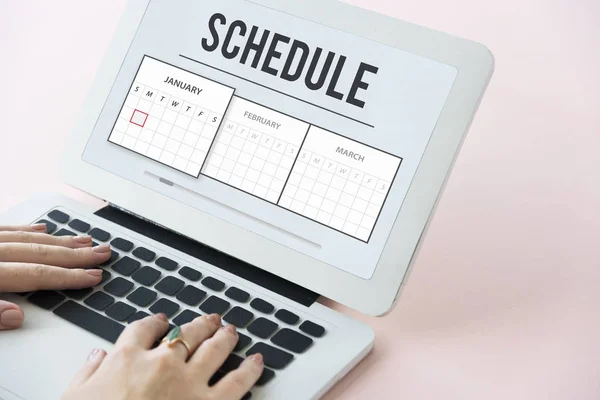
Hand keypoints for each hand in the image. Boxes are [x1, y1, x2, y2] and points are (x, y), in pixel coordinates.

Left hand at [0, 223, 110, 329]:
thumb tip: (16, 316)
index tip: (93, 276)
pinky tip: (43, 229)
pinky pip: (7, 229)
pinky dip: (28, 230)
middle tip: (101, 253)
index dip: (68, 276)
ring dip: (59, 241)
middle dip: (76, 255)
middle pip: (40, 253)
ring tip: (84, 241)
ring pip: (28, 239)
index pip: (37, 275)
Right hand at [63, 313, 263, 399]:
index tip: (162, 321)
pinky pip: (237, 382)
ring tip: (231, 330)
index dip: (156, 322)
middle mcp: (162, 363)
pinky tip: (257, 361)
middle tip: (210, 320)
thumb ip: (87, 374)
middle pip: (186, 333)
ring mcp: (189, 382)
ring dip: (225, 337)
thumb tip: (97, 357)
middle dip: (200, 324)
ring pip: (214, 348)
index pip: (144, 329)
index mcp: (127, 359)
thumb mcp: (74, 398)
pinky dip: (250, 370)